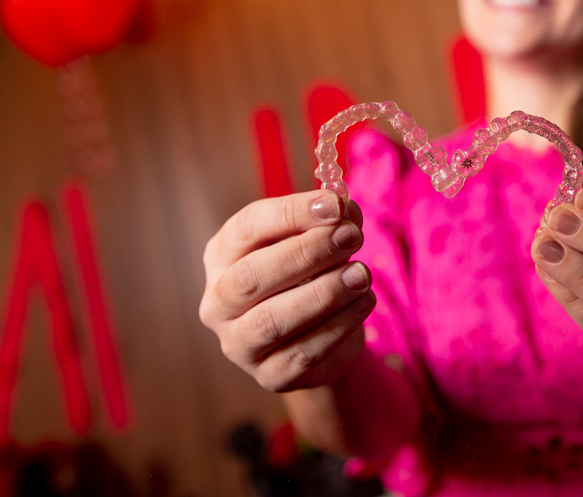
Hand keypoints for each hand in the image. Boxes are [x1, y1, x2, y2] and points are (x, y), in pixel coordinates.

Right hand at [199, 190, 375, 391]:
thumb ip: (329, 222)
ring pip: (273, 320)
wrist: (321, 337)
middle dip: (307, 252)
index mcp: (223, 256)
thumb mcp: (317, 241)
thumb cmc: (311, 276)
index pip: (246, 228)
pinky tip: (364, 302)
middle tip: (351, 237)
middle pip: (251, 276)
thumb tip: (345, 210)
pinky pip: (303, 353)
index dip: (290, 213)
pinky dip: (339, 325)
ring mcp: (239, 344)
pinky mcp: (270, 376)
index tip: (334, 205)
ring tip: (362, 274)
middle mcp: (219, 302)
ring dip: (325, 292)